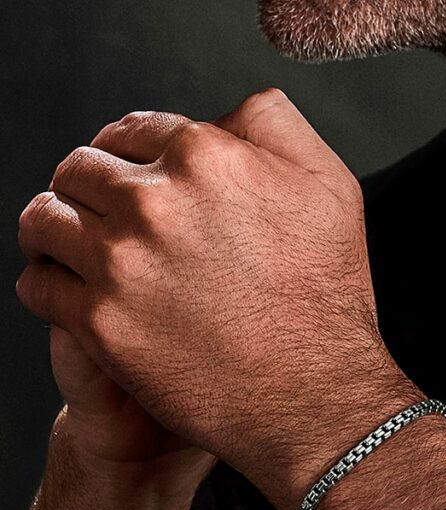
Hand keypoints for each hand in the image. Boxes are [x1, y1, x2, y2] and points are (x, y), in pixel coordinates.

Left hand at [16, 89, 420, 509]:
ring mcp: (120, 264)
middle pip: (78, 169)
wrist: (314, 390)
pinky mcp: (99, 323)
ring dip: (53, 228)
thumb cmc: (326, 292)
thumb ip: (275, 125)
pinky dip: (48, 282)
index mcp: (206, 157)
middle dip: (88, 186)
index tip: (130, 174)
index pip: (131, 130)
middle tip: (101, 213)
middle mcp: (154, 201)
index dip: (130, 151)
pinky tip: (73, 290)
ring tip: (71, 246)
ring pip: (42, 221)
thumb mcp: (331, 185)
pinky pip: (38, 285)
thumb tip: (228, 108)